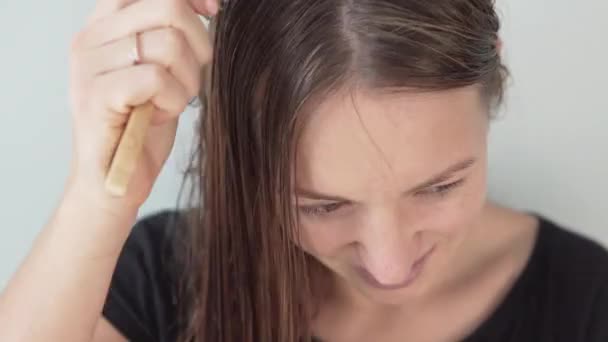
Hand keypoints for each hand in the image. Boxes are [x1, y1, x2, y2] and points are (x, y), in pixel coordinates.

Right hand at [67, 0, 217, 211]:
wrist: (113, 183)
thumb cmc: (142, 126)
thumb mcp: (160, 70)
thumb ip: (170, 34)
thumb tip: (207, 6)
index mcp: (104, 25)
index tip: (213, 11)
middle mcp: (91, 37)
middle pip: (169, 8)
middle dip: (198, 46)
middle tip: (189, 80)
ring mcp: (89, 66)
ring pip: (168, 44)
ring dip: (186, 81)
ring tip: (169, 102)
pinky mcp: (97, 96)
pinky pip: (157, 78)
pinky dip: (173, 100)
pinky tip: (160, 115)